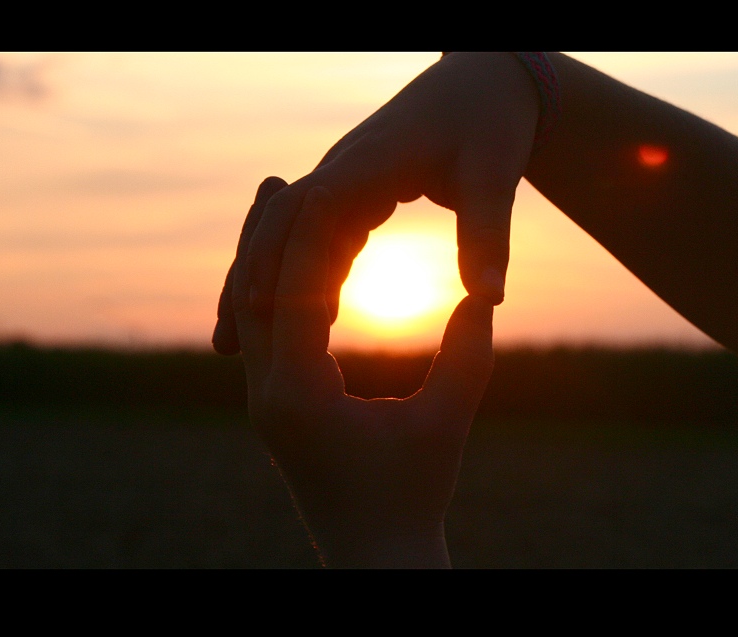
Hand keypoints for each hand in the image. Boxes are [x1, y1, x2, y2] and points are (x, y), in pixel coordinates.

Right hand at [213, 52, 537, 354]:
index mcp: (371, 162)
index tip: (258, 310)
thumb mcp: (495, 176)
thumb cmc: (493, 122)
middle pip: (281, 227)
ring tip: (239, 344)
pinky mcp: (356, 189)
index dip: (277, 257)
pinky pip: (316, 235)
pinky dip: (302, 272)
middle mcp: (346, 168)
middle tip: (227, 345)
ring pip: (291, 235)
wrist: (487, 79)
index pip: (304, 209)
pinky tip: (308, 316)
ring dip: (266, 283)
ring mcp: (346, 178)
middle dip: (252, 281)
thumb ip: (488, 237)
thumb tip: (490, 302)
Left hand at [231, 180, 494, 566]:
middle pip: (253, 296)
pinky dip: (276, 300)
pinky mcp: (277, 413)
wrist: (376, 558)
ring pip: (252, 317)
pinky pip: (267, 341)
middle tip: (273, 179)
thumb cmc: (414, 496)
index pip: (295, 294)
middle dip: (264, 237)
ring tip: (274, 217)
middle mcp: (268, 397)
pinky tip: (296, 278)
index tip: (325, 180)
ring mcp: (266, 406)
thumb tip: (485, 298)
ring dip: (263, 266)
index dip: (311, 234)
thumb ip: (466, 357)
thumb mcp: (446, 421)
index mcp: (299, 395)